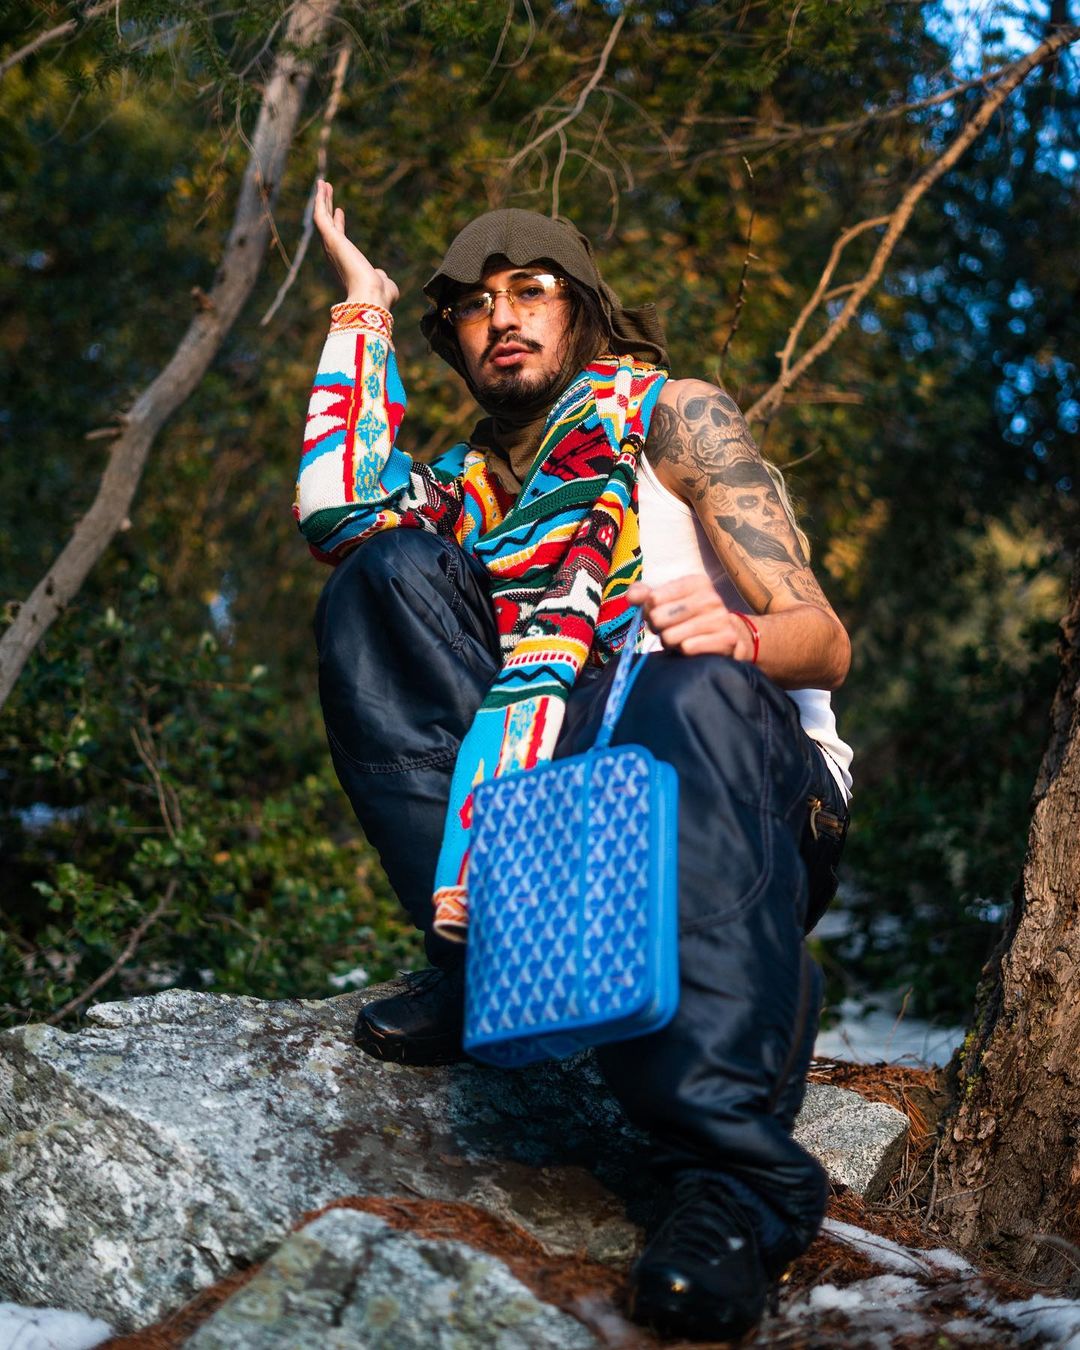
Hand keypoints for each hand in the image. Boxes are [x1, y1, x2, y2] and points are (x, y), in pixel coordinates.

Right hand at [313, 179, 398, 309]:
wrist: (372, 297)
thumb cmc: (380, 295)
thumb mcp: (382, 282)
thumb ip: (380, 275)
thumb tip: (382, 274)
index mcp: (345, 264)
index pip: (339, 240)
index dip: (339, 224)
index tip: (339, 210)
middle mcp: (335, 255)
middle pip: (328, 226)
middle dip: (327, 207)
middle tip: (327, 191)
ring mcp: (331, 247)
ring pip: (322, 218)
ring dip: (322, 200)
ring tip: (323, 183)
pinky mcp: (331, 239)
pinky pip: (320, 216)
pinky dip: (320, 200)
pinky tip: (322, 186)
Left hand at [627, 575, 755, 659]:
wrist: (727, 636)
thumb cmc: (690, 618)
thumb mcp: (668, 601)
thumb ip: (645, 595)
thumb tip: (631, 596)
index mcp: (697, 582)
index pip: (653, 598)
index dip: (649, 611)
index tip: (658, 613)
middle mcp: (711, 598)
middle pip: (659, 617)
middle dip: (658, 628)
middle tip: (668, 629)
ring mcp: (720, 619)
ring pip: (670, 635)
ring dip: (669, 641)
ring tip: (679, 638)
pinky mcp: (726, 640)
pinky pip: (687, 648)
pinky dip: (683, 651)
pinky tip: (690, 647)